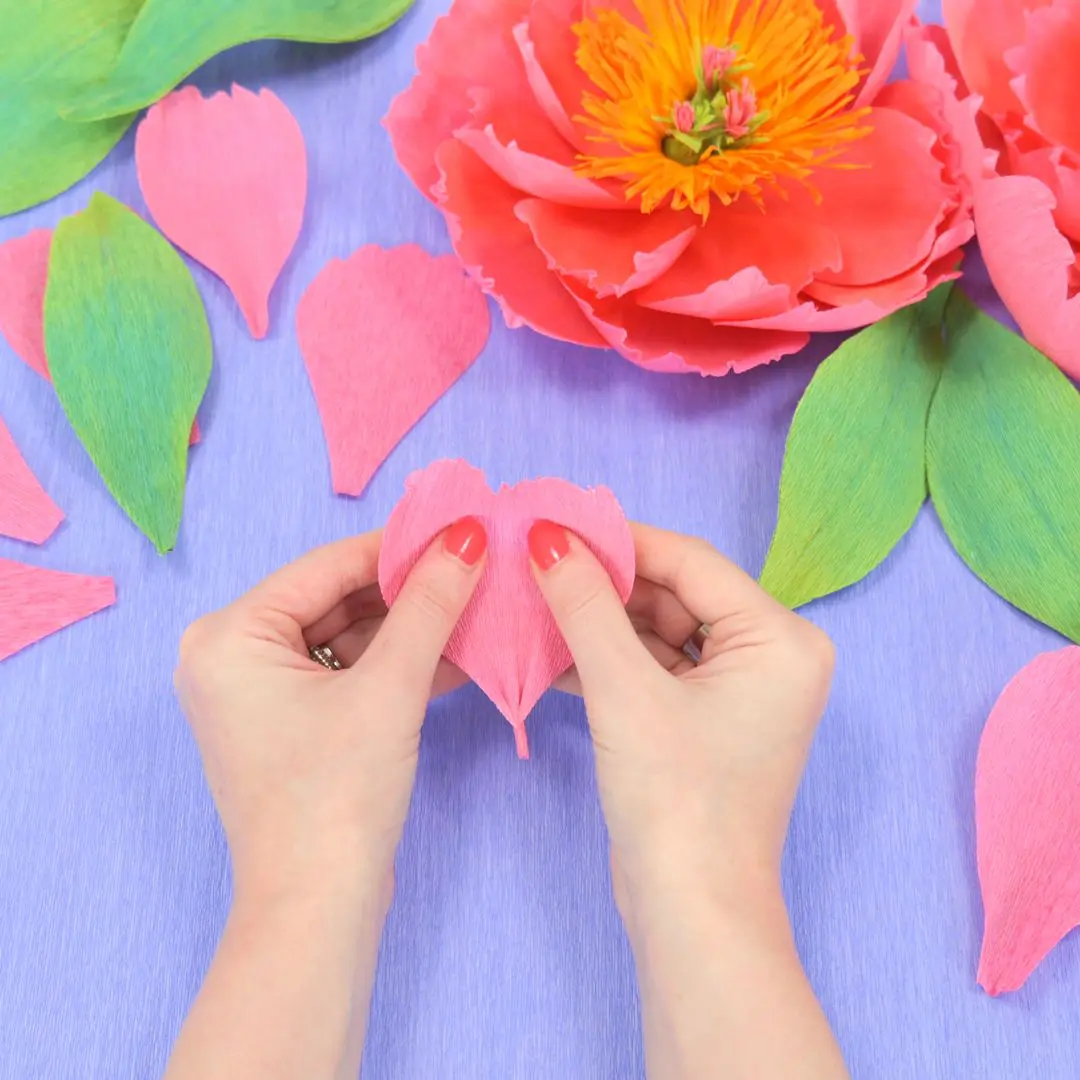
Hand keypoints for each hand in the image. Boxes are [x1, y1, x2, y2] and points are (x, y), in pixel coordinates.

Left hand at [173, 520, 486, 906]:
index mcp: (230, 636)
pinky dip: (394, 667)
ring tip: (473, 606)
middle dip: (407, 590)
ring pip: (346, 638)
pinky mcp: (288, 724)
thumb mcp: (389, 687)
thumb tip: (466, 536)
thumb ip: (429, 604)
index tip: (460, 528)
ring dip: (408, 629)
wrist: (319, 908)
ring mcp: (258, 694)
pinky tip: (454, 654)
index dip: (398, 546)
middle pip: (335, 599)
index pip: (326, 566)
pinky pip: (345, 674)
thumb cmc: (337, 793)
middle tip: (473, 568)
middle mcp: (231, 656)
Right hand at [530, 521, 843, 1079]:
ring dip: (599, 624)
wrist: (690, 914)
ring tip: (534, 605)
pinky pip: (654, 670)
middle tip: (535, 566)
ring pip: (658, 632)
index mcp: (780, 638)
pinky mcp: (706, 722)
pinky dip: (608, 662)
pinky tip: (551, 653)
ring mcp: (739, 692)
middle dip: (604, 585)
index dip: (619, 540)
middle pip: (675, 593)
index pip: (691, 561)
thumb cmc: (676, 798)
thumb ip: (585, 604)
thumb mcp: (624, 690)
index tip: (552, 525)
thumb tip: (547, 536)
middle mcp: (771, 657)